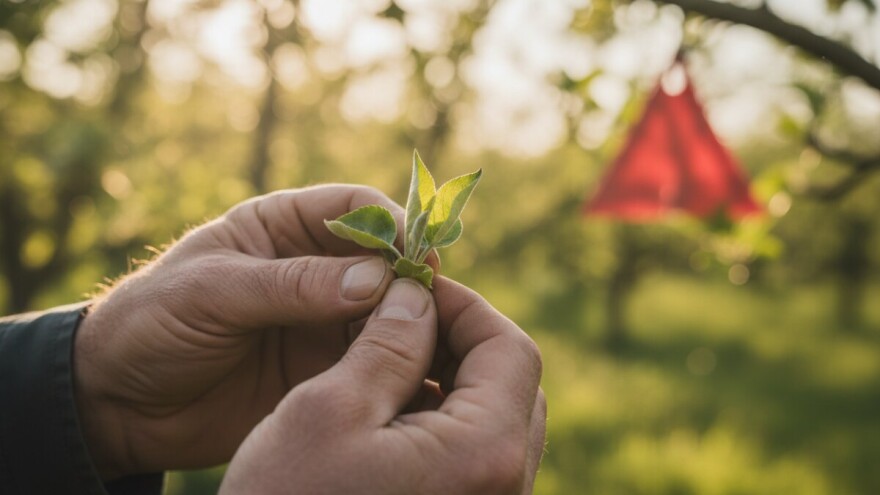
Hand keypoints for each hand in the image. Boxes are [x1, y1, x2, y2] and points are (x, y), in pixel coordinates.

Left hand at [74, 185, 411, 478]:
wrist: (118, 403)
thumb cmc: (152, 325)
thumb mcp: (212, 293)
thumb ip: (291, 285)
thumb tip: (376, 279)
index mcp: (283, 228)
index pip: (355, 207)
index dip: (392, 225)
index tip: (414, 256)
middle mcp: (314, 270)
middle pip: (385, 261)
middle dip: (410, 278)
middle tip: (428, 307)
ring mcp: (323, 321)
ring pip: (389, 313)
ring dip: (410, 325)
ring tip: (420, 346)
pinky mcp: (324, 369)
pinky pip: (373, 361)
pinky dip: (395, 365)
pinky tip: (406, 376)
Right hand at [219, 277, 545, 494]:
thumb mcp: (329, 409)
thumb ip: (388, 344)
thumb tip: (419, 297)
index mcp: (484, 453)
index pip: (511, 350)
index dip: (465, 306)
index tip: (415, 287)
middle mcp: (503, 487)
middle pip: (510, 384)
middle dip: (459, 340)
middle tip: (400, 320)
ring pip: (492, 419)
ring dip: (449, 378)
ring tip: (386, 359)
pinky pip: (472, 455)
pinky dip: (441, 419)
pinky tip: (388, 411)